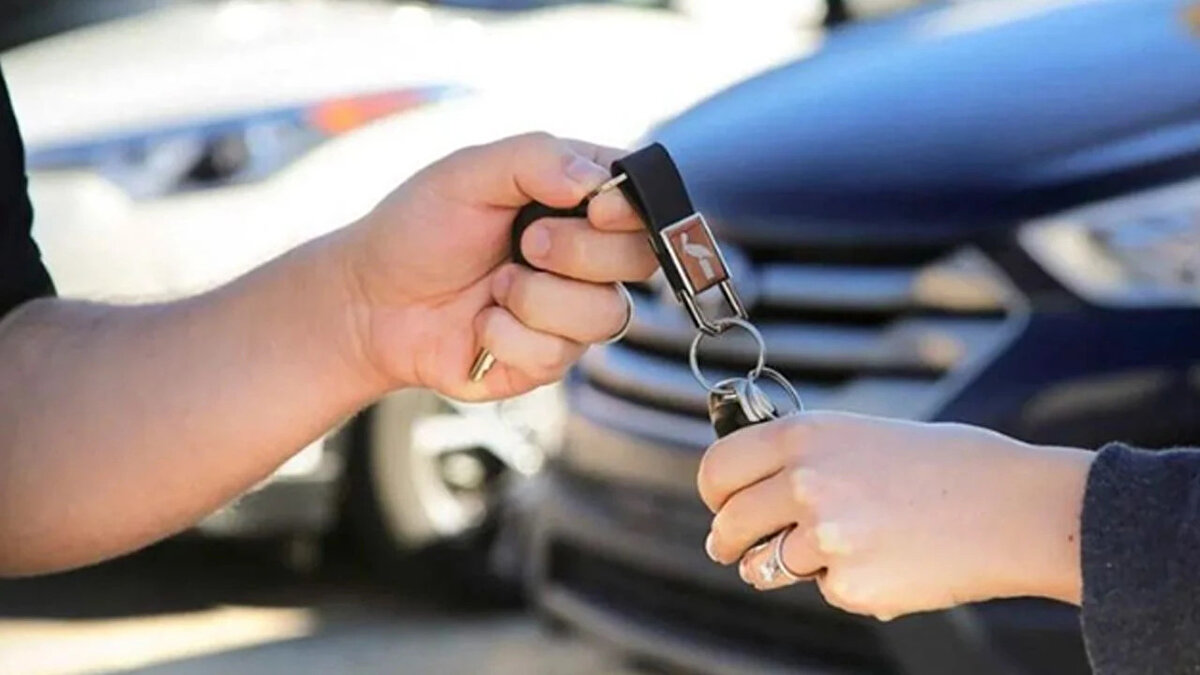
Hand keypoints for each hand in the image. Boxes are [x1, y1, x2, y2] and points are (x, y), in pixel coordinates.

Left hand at [338, 132, 653, 400]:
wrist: (372, 303)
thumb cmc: (420, 228)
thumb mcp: (468, 172)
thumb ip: (536, 158)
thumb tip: (596, 184)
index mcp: (579, 200)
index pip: (645, 201)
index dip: (631, 211)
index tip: (593, 209)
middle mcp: (588, 257)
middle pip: (641, 258)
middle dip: (577, 252)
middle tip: (525, 243)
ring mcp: (573, 311)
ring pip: (607, 313)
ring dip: (537, 298)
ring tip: (494, 287)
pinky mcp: (551, 358)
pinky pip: (559, 353)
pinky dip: (508, 334)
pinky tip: (481, 324)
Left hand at [697, 412, 1092, 620]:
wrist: (1015, 510)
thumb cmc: (951, 467)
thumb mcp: (864, 435)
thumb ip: (807, 458)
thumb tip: (759, 489)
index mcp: (805, 436)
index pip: (718, 468)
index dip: (714, 493)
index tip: (719, 506)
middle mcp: (805, 482)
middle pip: (729, 523)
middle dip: (728, 541)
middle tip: (733, 548)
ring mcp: (824, 538)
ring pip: (766, 565)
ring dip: (780, 566)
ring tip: (832, 549)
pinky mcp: (849, 585)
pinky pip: (825, 591)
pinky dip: (847, 584)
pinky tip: (891, 561)